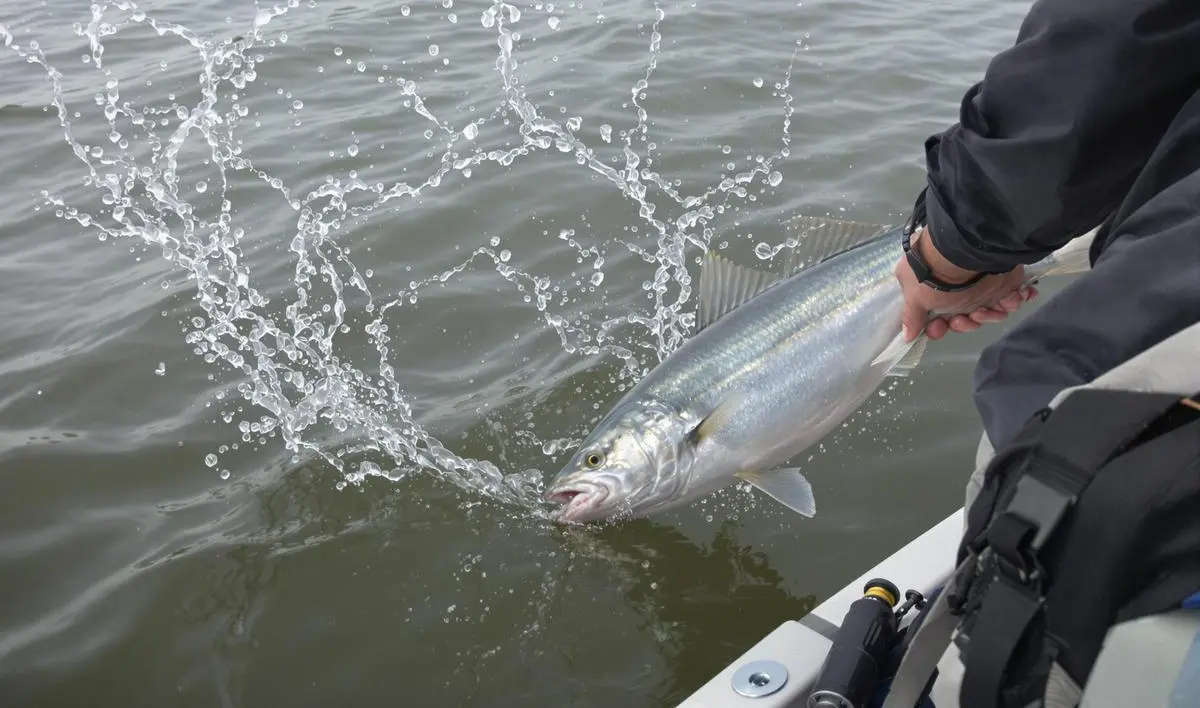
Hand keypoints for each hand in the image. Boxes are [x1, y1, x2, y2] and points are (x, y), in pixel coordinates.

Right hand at [895, 227, 1037, 341]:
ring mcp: (979, 282)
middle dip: (965, 323)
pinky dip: (1012, 302)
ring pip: (986, 311)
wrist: (971, 254)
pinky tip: (1009, 299)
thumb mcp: (917, 299)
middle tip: (966, 319)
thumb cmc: (937, 278)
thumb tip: (906, 337)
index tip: (939, 328)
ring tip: (986, 309)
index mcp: (931, 285)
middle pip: (962, 315)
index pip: (936, 313)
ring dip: (987, 316)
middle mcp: (955, 284)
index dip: (938, 325)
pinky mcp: (1003, 281)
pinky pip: (1010, 300)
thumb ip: (912, 318)